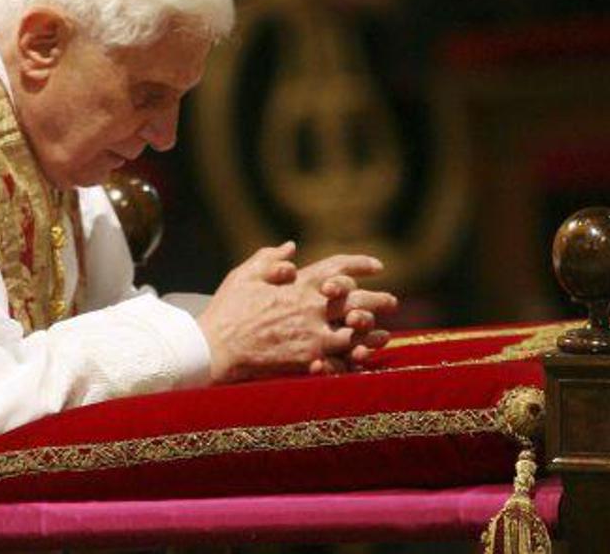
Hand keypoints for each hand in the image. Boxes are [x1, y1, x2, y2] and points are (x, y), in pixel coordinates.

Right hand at [198, 243, 387, 382]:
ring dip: (372, 333)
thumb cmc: (228, 309)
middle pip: (358, 301)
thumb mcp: (245, 274)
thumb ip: (270, 258)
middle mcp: (313, 308)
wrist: (216, 348)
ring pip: (356, 333)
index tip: (378, 266)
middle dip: (379, 300)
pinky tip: (364, 360)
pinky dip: (355, 361)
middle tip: (392, 301)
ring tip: (384, 334)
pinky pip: (341, 361)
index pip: (339, 267)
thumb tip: (292, 248)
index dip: (361, 263)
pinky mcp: (309, 361)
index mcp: (300, 284)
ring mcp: (313, 336)